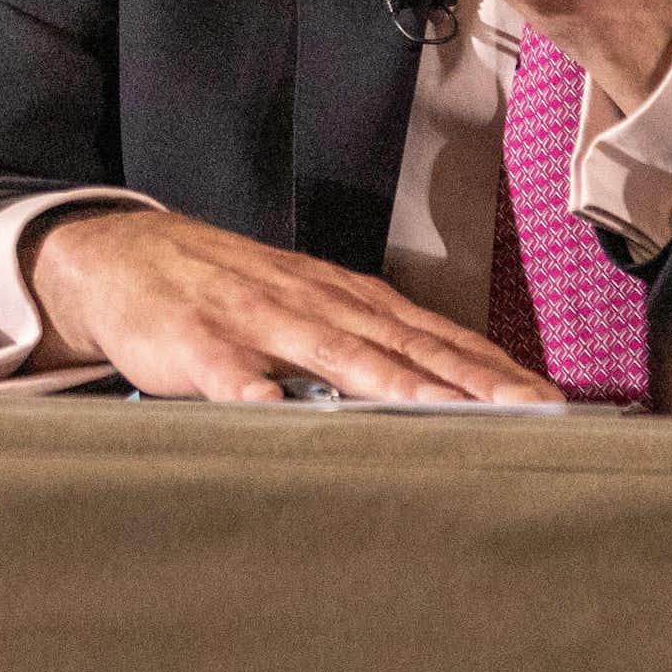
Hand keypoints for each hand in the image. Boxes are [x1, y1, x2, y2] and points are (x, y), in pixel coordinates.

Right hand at [23, 204, 561, 403]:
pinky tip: (285, 418)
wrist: (119, 253)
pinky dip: (261, 395)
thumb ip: (361, 341)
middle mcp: (307, 302)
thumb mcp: (297, 302)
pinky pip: (232, 376)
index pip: (430, 333)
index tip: (552, 402)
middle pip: (401, 345)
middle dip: (469, 381)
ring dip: (395, 386)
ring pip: (334, 355)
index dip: (490, 367)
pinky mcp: (194, 344)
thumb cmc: (221, 290)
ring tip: (446, 416)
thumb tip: (446, 390)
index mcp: (337, 296)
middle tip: (532, 416)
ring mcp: (252, 320)